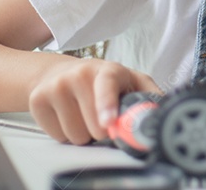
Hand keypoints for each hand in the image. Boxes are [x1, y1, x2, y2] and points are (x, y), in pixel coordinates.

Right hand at [27, 58, 160, 143]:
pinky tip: (68, 116)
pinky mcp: (37, 100)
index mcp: (108, 70)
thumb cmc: (104, 80)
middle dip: (101, 130)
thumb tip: (168, 112)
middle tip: (102, 118)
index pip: (107, 86)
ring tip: (85, 115)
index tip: (109, 122)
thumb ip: (150, 96)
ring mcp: (56, 86)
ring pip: (74, 135)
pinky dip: (64, 133)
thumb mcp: (132, 81)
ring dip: (82, 134)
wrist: (62, 72)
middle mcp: (79, 74)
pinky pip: (56, 135)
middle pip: (93, 126)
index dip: (107, 105)